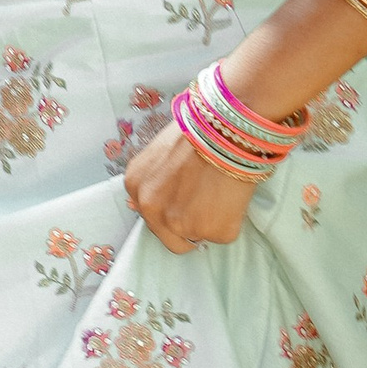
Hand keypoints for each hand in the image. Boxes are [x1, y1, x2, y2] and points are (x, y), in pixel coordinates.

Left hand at [121, 123, 260, 255]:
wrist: (226, 129)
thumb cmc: (196, 132)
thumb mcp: (158, 153)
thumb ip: (151, 181)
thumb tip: (141, 205)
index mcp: (135, 187)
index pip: (150, 218)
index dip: (171, 210)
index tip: (185, 201)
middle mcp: (151, 210)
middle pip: (170, 237)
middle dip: (187, 223)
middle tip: (204, 201)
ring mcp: (181, 225)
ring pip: (197, 238)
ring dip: (208, 222)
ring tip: (218, 193)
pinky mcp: (213, 232)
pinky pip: (223, 234)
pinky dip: (230, 220)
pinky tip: (230, 196)